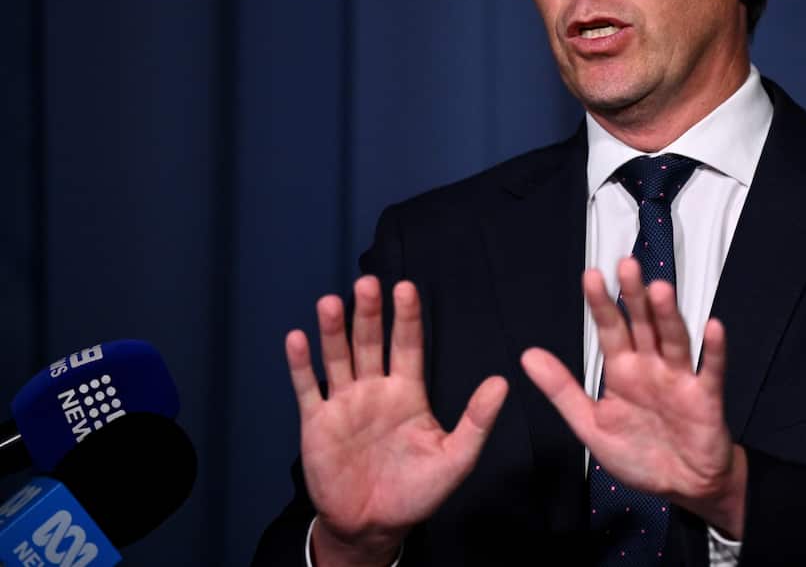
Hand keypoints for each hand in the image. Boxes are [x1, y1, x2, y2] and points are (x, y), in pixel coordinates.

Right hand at [285, 277, 507, 565]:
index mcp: (407, 392)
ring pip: (338, 357)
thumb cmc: (417, 491)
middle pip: (370, 342)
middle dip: (369, 314)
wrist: (374, 526)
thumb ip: (477, 420)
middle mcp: (374, 389)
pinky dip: (301, 364)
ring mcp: (344, 403)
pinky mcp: (317, 423)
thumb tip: (502, 382)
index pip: (408, 345)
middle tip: (368, 284)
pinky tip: (297, 338)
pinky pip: (307, 388)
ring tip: (330, 303)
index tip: (406, 288)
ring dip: (332, 330)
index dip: (406, 317)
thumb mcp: (456, 458)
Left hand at [521, 257, 746, 537]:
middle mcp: (651, 367)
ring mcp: (679, 379)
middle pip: (642, 324)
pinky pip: (710, 370)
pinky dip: (713, 350)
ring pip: (673, 340)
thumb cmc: (640, 453)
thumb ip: (562, 389)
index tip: (590, 276)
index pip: (610, 329)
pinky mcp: (705, 398)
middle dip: (634, 296)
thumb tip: (528, 356)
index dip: (600, 304)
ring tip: (660, 289)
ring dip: (667, 315)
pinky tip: (712, 328)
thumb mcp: (591, 424)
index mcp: (623, 370)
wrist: (682, 486)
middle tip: (626, 265)